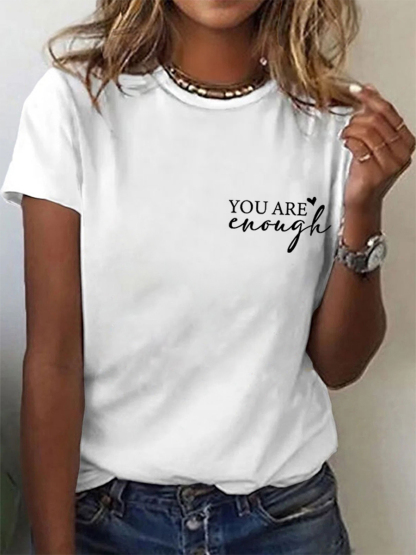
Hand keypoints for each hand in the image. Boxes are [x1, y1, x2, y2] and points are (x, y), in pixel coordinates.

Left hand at [340, 83, 414, 210]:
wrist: (362, 198)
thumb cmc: (367, 170)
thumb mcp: (374, 141)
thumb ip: (374, 116)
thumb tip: (370, 89)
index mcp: (406, 141)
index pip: (388, 111)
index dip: (370, 98)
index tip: (355, 90)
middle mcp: (401, 152)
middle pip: (376, 120)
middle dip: (357, 119)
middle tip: (349, 125)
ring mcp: (389, 164)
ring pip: (366, 131)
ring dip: (351, 130)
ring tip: (346, 135)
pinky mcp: (374, 173)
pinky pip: (358, 146)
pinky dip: (348, 141)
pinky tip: (347, 144)